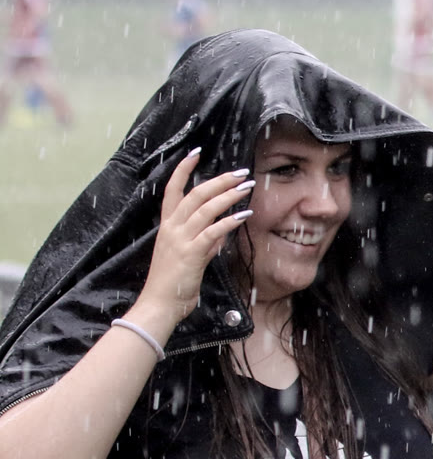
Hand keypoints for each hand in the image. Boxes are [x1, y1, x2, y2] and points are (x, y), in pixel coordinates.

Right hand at [133, 148, 253, 326]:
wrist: (159, 305)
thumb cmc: (173, 284)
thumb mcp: (190, 258)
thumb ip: (205, 243)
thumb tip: (223, 231)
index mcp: (167, 226)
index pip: (172, 190)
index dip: (182, 170)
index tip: (195, 153)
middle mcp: (171, 229)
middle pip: (194, 194)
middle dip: (219, 180)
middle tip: (240, 172)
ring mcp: (180, 240)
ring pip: (205, 208)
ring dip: (228, 195)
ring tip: (247, 187)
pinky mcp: (191, 253)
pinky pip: (212, 231)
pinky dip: (229, 221)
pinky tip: (245, 214)